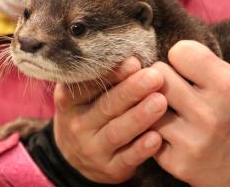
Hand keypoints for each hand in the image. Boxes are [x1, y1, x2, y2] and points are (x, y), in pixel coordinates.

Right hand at [53, 57, 167, 183]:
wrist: (76, 154)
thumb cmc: (88, 111)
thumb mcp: (85, 94)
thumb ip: (102, 77)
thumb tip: (134, 60)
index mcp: (68, 101)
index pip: (87, 85)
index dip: (111, 74)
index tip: (134, 62)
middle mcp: (77, 125)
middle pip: (105, 107)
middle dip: (131, 91)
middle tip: (154, 77)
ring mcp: (91, 149)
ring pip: (116, 132)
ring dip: (139, 117)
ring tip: (160, 102)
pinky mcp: (108, 169)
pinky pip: (126, 159)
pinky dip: (141, 149)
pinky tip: (156, 138)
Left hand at [151, 40, 229, 186]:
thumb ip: (201, 64)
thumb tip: (160, 52)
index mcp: (228, 88)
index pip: (180, 52)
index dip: (180, 57)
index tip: (185, 67)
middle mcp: (209, 115)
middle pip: (157, 74)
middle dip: (161, 77)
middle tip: (172, 87)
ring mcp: (191, 142)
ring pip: (144, 104)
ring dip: (150, 103)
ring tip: (166, 108)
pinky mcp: (177, 163)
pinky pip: (146, 132)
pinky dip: (152, 129)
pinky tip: (167, 132)